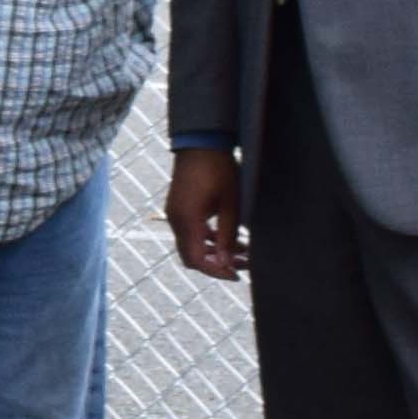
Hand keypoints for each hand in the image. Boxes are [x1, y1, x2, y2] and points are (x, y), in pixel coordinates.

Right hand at [164, 147, 245, 280]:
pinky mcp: (178, 208)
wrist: (200, 143)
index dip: (217, 271)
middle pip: (191, 257)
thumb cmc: (219, 170)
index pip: (197, 260)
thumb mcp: (231, 204)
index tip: (237, 275)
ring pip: (191, 246)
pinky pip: (190, 233)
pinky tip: (229, 239)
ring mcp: (174, 214)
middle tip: (242, 267)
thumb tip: (228, 262)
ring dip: (214, 252)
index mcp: (187, 220)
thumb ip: (228, 235)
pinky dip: (207, 240)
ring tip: (242, 253)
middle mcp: (175, 220)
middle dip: (217, 265)